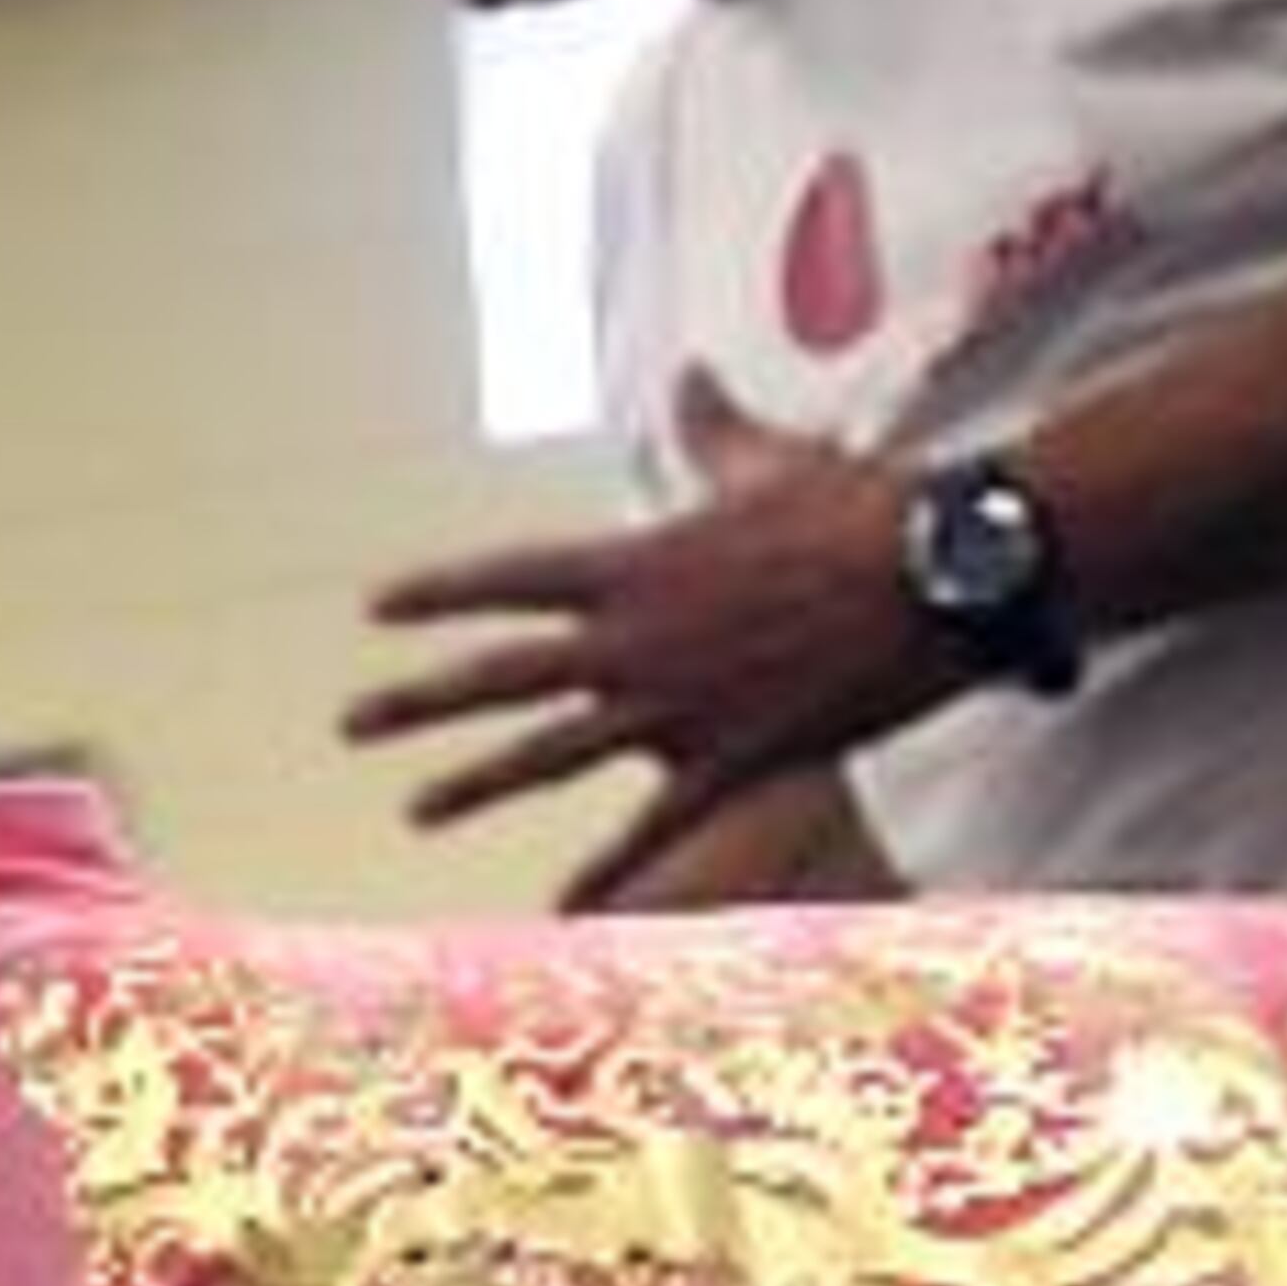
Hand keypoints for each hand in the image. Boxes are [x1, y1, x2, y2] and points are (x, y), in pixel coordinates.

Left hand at [350, 370, 954, 884]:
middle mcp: (634, 640)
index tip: (375, 609)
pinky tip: (564, 909)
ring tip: (417, 810)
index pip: (507, 579)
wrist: (936, 576)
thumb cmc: (857, 507)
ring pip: (549, 755)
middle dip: (417, 700)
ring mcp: (674, 707)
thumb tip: (690, 376)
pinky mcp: (730, 761)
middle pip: (498, 674)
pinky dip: (608, 872)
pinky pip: (653, 827)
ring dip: (477, 784)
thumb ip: (711, 430)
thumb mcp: (770, 460)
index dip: (437, 593)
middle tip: (350, 724)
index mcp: (633, 565)